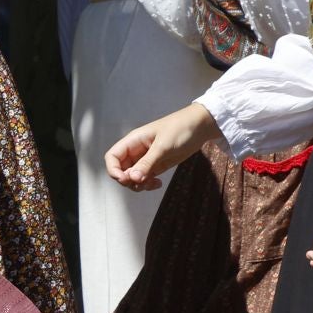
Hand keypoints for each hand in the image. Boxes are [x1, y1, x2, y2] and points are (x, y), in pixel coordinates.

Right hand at [104, 102, 219, 191]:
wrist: (199, 127)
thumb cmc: (180, 130)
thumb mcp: (163, 147)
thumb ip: (147, 163)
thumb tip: (133, 178)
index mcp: (133, 141)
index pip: (112, 157)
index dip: (113, 170)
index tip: (125, 179)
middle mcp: (136, 151)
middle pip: (121, 170)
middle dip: (128, 180)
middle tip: (142, 182)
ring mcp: (146, 159)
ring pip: (132, 177)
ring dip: (138, 184)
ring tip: (153, 183)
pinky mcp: (156, 165)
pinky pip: (145, 178)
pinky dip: (148, 184)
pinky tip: (158, 184)